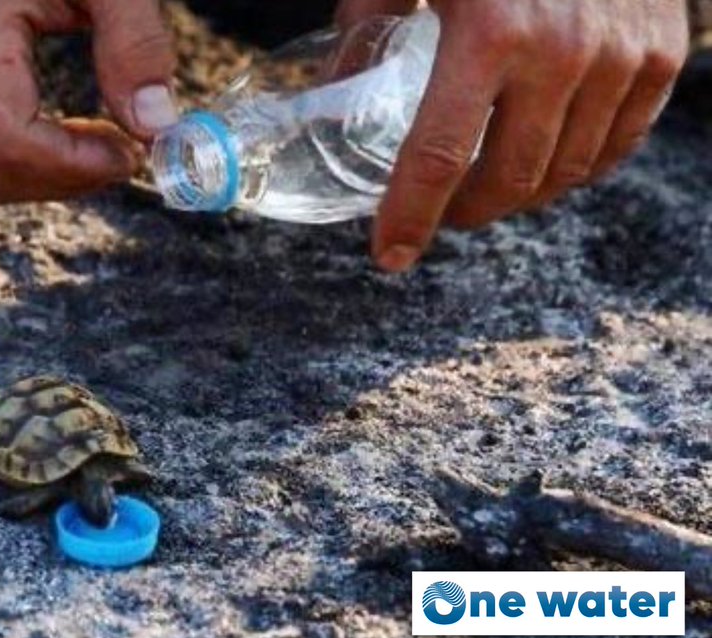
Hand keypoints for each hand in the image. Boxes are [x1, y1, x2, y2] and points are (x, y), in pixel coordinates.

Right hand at [0, 0, 177, 203]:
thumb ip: (135, 44)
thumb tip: (155, 125)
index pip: (9, 142)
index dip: (74, 167)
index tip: (130, 154)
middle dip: (64, 179)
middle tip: (123, 152)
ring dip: (49, 175)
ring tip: (102, 140)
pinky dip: (32, 158)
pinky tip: (71, 131)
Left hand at [339, 0, 688, 272]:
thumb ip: (365, 25)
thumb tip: (331, 93)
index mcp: (489, 32)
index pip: (437, 157)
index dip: (409, 217)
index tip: (390, 256)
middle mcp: (563, 52)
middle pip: (508, 181)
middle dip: (462, 213)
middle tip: (436, 215)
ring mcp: (622, 55)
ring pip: (566, 172)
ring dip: (517, 196)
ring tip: (484, 190)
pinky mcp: (662, 51)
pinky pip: (619, 143)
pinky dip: (577, 167)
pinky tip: (544, 163)